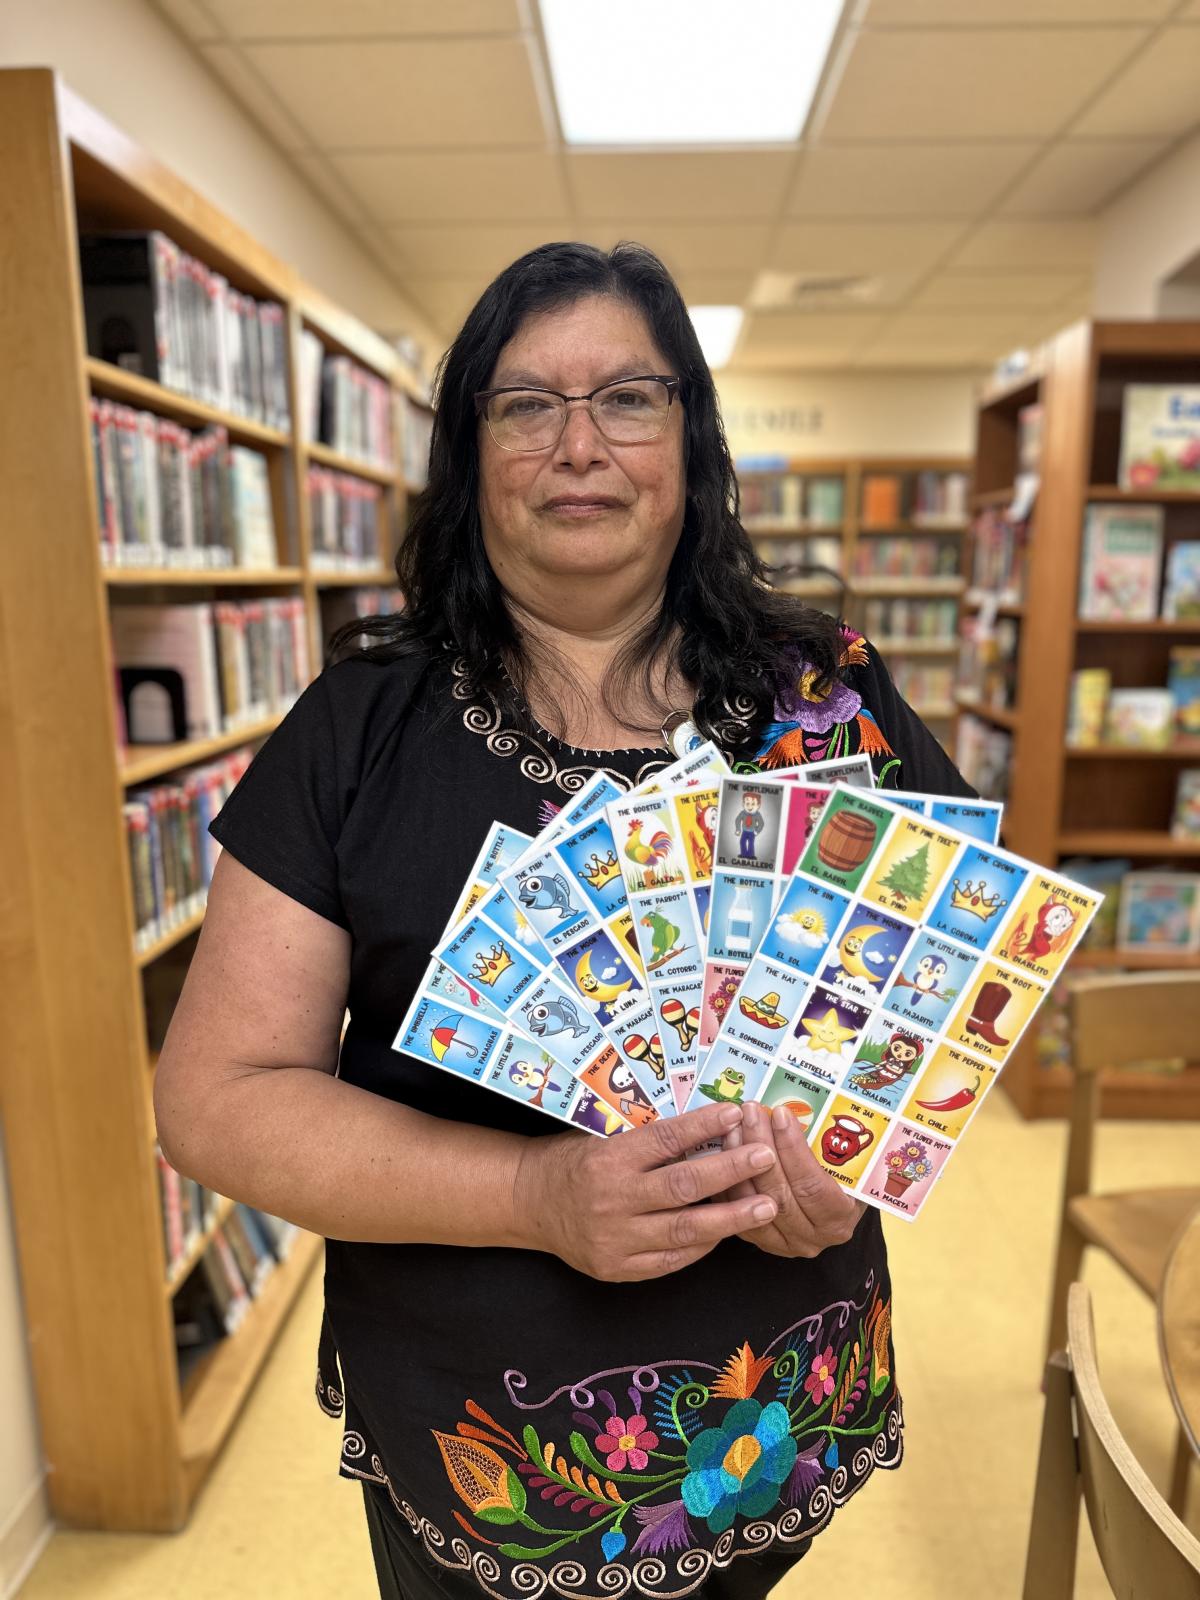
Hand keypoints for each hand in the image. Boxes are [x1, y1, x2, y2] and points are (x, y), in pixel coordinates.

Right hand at [513, 1102, 779, 1281]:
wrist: (530, 1202)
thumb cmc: (573, 1160)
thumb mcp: (601, 1136)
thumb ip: (648, 1140)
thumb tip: (709, 1129)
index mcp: (607, 1159)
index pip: (664, 1140)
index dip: (702, 1127)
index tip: (734, 1113)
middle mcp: (612, 1201)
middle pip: (682, 1186)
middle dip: (730, 1172)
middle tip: (766, 1157)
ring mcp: (615, 1239)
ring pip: (684, 1229)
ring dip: (730, 1217)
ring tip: (767, 1206)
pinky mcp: (618, 1268)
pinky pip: (670, 1260)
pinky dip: (701, 1246)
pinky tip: (727, 1232)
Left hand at [724, 1102, 863, 1258]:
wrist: (826, 1207)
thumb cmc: (839, 1177)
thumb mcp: (843, 1163)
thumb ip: (826, 1143)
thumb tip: (793, 1106)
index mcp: (839, 1218)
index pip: (813, 1185)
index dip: (794, 1148)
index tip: (780, 1114)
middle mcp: (811, 1237)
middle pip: (779, 1192)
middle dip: (762, 1145)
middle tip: (752, 1111)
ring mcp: (781, 1243)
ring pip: (751, 1200)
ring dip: (739, 1158)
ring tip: (734, 1123)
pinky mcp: (755, 1239)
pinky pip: (733, 1209)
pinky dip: (726, 1178)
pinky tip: (723, 1147)